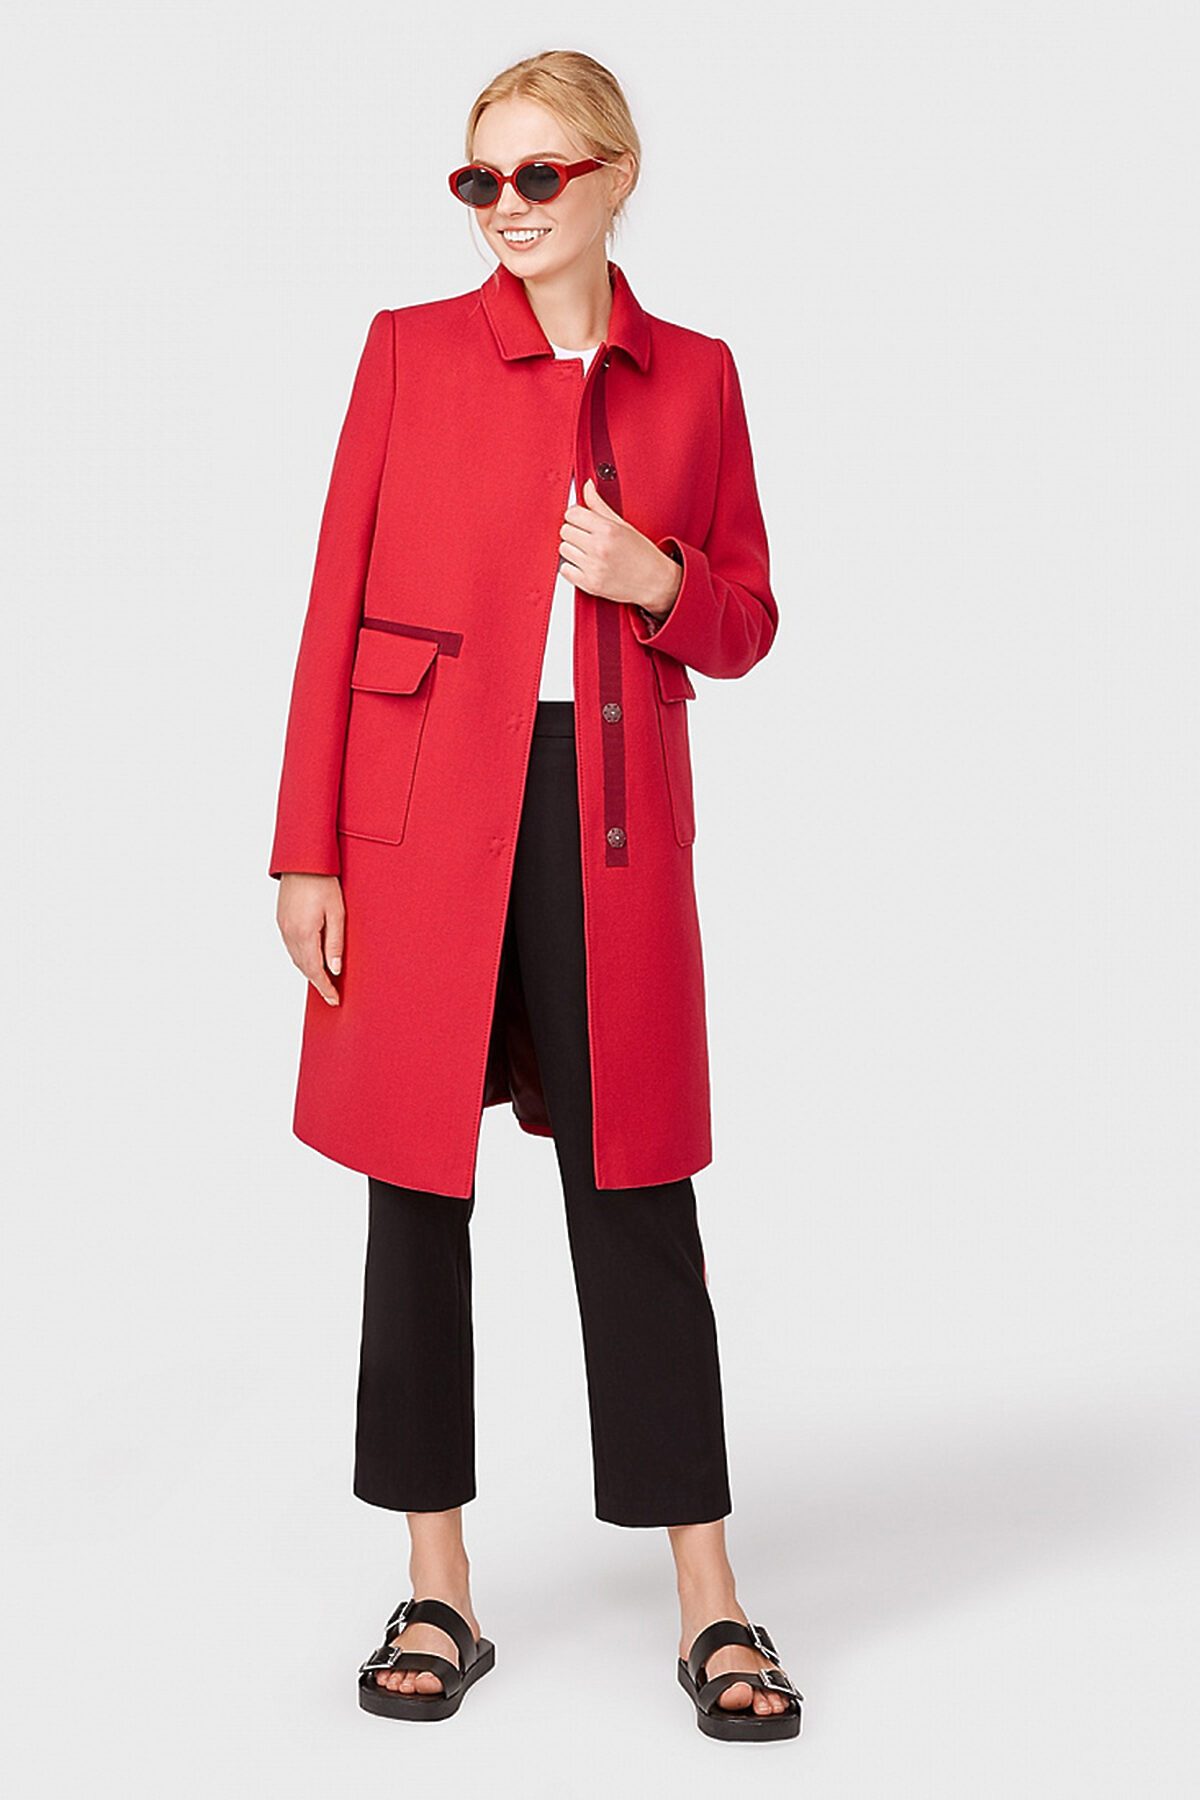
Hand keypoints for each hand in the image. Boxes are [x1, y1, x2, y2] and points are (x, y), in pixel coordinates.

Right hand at [276, 873, 343, 1004]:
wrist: (303, 861)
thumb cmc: (323, 882)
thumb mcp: (337, 913)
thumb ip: (335, 943)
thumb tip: (334, 969)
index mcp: (304, 934)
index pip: (315, 970)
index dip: (325, 988)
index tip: (334, 999)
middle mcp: (289, 933)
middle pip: (303, 967)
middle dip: (317, 982)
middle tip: (331, 994)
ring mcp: (283, 927)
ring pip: (295, 958)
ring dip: (308, 971)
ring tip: (323, 980)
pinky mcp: (281, 920)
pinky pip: (290, 946)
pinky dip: (300, 957)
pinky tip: (310, 959)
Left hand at [559, 478, 682, 617]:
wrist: (655, 581)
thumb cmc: (642, 553)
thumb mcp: (622, 524)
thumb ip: (599, 505)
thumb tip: (588, 486)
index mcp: (608, 529)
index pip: (572, 514)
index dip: (576, 516)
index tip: (582, 521)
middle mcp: (599, 547)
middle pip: (565, 531)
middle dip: (574, 532)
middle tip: (587, 537)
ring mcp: (594, 567)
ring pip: (563, 549)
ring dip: (572, 549)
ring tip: (588, 552)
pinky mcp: (590, 584)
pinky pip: (564, 570)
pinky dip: (571, 568)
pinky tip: (585, 565)